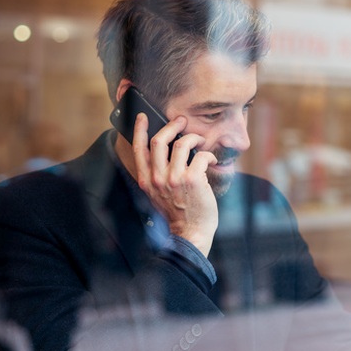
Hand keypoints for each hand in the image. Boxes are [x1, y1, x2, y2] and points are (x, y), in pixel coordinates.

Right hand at [131, 113, 218, 255]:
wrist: (191, 233)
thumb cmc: (178, 213)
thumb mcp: (158, 195)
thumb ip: (157, 176)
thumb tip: (165, 152)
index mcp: (146, 181)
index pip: (139, 149)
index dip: (140, 130)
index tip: (143, 117)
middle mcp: (158, 178)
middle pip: (159, 140)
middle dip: (172, 126)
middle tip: (182, 121)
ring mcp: (174, 179)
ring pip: (181, 144)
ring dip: (193, 138)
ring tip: (200, 142)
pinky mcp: (193, 180)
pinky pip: (201, 156)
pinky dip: (208, 155)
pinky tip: (211, 160)